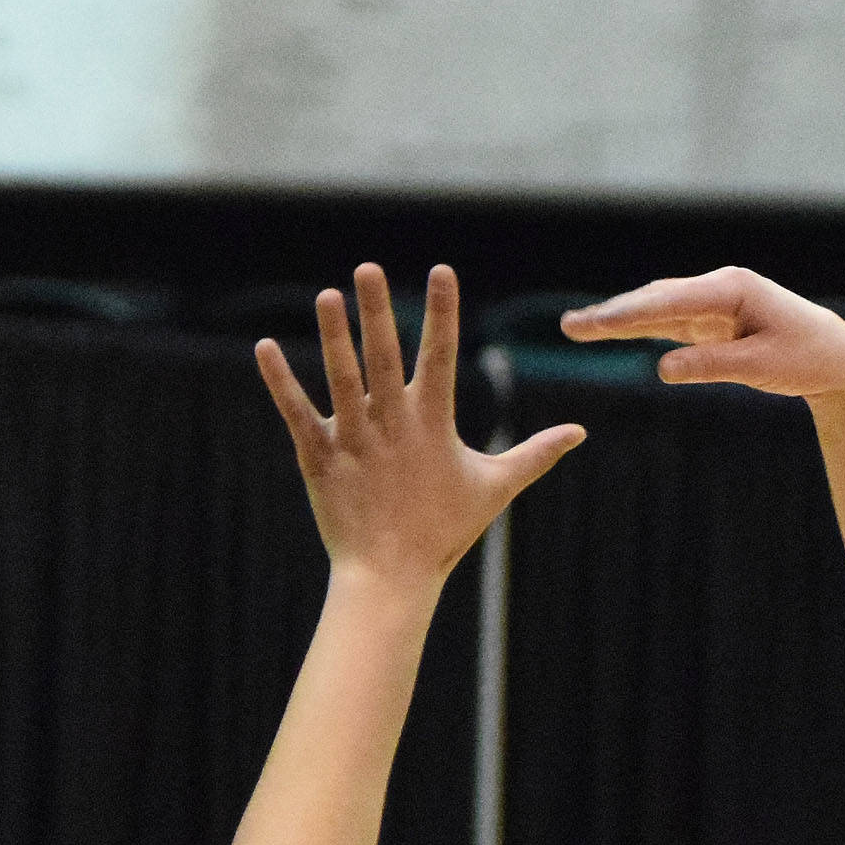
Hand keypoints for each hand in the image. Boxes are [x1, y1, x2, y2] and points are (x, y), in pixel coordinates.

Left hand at [257, 264, 583, 595]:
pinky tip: (265, 348)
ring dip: (332, 336)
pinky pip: (296, 414)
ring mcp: (353, 440)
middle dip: (377, 311)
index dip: (442, 312)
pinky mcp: (320, 458)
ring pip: (341, 378)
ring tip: (326, 296)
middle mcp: (392, 424)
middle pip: (383, 357)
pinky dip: (280, 382)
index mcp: (433, 423)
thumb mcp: (496, 487)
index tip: (441, 270)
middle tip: (368, 268)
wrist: (390, 576)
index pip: (440, 355)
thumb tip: (579, 433)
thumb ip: (535, 453)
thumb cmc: (444, 531)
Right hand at [560, 265, 844, 407]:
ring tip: (576, 327)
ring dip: (619, 318)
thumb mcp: (763, 367)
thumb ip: (713, 366)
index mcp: (733, 290)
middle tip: (570, 326)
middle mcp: (719, 288)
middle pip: (656, 299)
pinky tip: (609, 329)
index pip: (672, 301)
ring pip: (657, 308)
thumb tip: (662, 369)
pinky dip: (639, 326)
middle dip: (612, 314)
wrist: (836, 357)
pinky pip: (669, 322)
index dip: (631, 314)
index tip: (598, 324)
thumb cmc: (806, 358)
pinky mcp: (713, 320)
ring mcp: (714, 302)